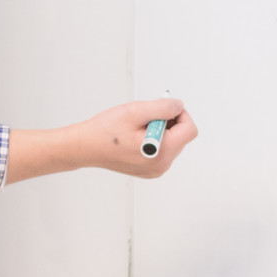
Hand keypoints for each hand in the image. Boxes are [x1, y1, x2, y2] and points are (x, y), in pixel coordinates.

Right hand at [75, 98, 196, 176]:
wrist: (86, 147)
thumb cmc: (106, 132)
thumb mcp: (136, 112)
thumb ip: (163, 108)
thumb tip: (179, 106)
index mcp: (162, 152)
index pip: (189, 130)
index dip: (180, 114)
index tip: (164, 108)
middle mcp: (162, 165)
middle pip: (182, 136)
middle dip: (169, 122)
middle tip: (145, 117)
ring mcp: (155, 169)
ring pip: (172, 142)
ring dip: (161, 129)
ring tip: (138, 127)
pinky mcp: (149, 169)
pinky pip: (163, 150)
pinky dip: (155, 138)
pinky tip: (136, 136)